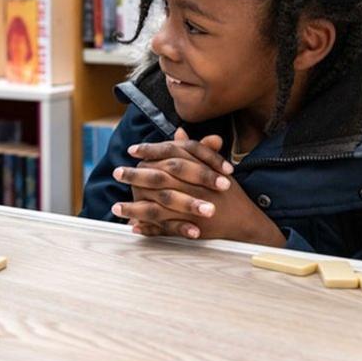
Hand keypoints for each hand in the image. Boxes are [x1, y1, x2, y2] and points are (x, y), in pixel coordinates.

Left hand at [111, 128, 284, 246]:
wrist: (246, 222)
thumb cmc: (228, 193)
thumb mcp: (214, 167)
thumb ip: (194, 150)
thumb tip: (177, 131)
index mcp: (200, 169)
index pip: (172, 154)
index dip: (151, 151)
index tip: (132, 150)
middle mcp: (196, 187)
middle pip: (160, 177)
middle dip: (135, 175)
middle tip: (117, 172)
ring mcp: (193, 209)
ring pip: (158, 206)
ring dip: (135, 207)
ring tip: (115, 207)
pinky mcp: (192, 228)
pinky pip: (165, 228)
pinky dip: (149, 229)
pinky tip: (132, 227)